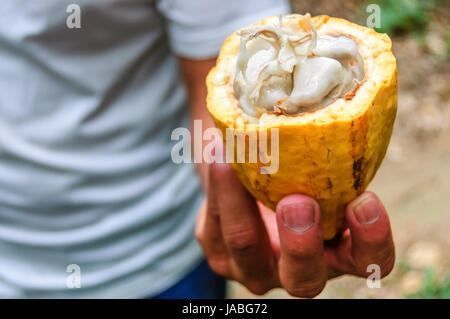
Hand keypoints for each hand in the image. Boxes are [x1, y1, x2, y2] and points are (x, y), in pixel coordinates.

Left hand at [195, 161, 394, 297]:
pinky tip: (217, 152)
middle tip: (297, 201)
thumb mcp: (318, 166)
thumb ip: (329, 152)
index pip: (368, 260)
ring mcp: (254, 268)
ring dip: (238, 201)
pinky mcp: (220, 254)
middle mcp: (298, 270)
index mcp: (337, 253)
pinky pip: (214, 227)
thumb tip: (338, 88)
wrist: (248, 178)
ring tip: (231, 156)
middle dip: (301, 243)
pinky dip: (216, 187)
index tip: (366, 199)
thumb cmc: (297, 172)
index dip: (372, 239)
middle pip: (304, 280)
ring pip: (244, 248)